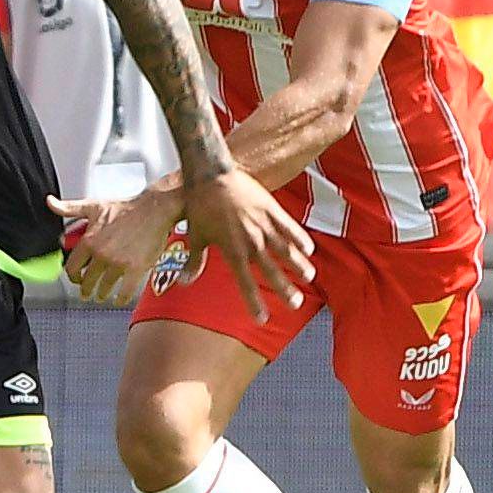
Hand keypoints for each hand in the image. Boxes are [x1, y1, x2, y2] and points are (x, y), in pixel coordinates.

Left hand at [51, 187, 185, 305]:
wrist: (153, 210)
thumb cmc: (125, 208)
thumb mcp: (92, 206)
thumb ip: (69, 208)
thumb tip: (50, 203)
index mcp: (89, 241)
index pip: (72, 266)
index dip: (72, 276)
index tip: (74, 279)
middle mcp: (102, 254)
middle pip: (87, 280)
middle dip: (85, 289)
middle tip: (86, 293)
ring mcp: (119, 263)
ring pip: (105, 287)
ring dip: (101, 294)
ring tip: (101, 296)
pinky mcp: (136, 269)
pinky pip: (125, 291)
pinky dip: (121, 298)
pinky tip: (119, 300)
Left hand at [173, 168, 314, 321]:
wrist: (210, 173)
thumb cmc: (200, 205)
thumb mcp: (195, 235)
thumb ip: (194, 261)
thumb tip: (183, 283)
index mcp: (232, 250)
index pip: (245, 282)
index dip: (254, 302)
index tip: (262, 319)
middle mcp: (251, 240)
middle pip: (271, 270)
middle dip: (284, 289)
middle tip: (295, 304)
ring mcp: (263, 224)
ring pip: (285, 249)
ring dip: (298, 265)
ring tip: (309, 278)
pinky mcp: (271, 208)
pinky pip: (289, 226)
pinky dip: (299, 238)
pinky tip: (308, 249)